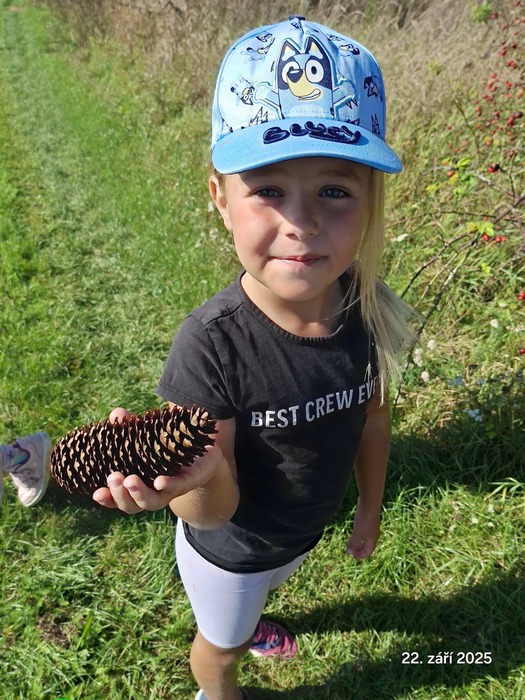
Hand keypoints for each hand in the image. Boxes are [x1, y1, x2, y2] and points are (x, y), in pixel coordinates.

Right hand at [92, 407, 222, 513]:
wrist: (204, 455)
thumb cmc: (170, 449)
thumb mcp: (149, 437)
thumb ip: (131, 427)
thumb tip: (116, 414)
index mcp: (138, 485)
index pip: (118, 498)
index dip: (107, 498)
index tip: (96, 492)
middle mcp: (151, 493)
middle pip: (132, 504)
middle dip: (120, 494)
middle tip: (114, 478)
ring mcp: (169, 491)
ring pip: (151, 502)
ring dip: (139, 494)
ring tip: (130, 480)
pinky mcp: (187, 482)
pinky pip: (175, 487)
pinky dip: (166, 485)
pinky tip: (159, 481)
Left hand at [346, 499, 380, 560]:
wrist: (369, 503)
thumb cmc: (364, 520)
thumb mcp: (357, 533)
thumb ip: (353, 543)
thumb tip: (349, 554)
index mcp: (372, 539)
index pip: (368, 552)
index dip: (361, 555)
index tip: (353, 557)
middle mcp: (373, 534)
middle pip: (368, 545)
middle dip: (360, 550)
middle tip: (352, 552)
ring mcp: (372, 526)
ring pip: (366, 538)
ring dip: (359, 542)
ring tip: (352, 543)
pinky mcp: (369, 520)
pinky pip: (365, 531)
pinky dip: (359, 534)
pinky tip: (355, 530)